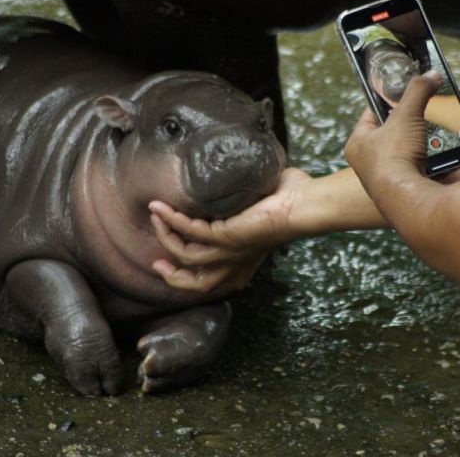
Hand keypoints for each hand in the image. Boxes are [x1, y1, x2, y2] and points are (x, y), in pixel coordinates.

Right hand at [149, 168, 312, 291]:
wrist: (304, 205)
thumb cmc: (292, 201)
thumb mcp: (262, 206)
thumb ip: (245, 200)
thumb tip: (236, 176)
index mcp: (245, 260)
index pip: (214, 280)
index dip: (189, 278)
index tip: (170, 264)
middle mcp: (236, 262)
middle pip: (197, 284)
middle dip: (172, 275)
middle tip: (156, 262)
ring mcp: (230, 251)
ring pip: (186, 256)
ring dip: (165, 236)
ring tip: (155, 216)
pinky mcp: (226, 236)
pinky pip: (189, 232)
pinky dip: (171, 219)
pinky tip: (161, 207)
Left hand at [345, 71, 441, 194]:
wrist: (405, 199)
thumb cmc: (392, 159)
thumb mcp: (405, 115)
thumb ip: (417, 91)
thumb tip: (430, 76)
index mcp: (357, 143)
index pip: (372, 113)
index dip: (388, 100)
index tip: (404, 91)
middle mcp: (370, 163)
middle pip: (395, 133)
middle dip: (414, 123)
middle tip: (427, 112)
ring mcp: (390, 177)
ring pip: (413, 151)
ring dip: (428, 141)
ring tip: (441, 131)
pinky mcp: (410, 188)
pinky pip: (427, 167)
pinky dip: (439, 159)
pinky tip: (449, 151)